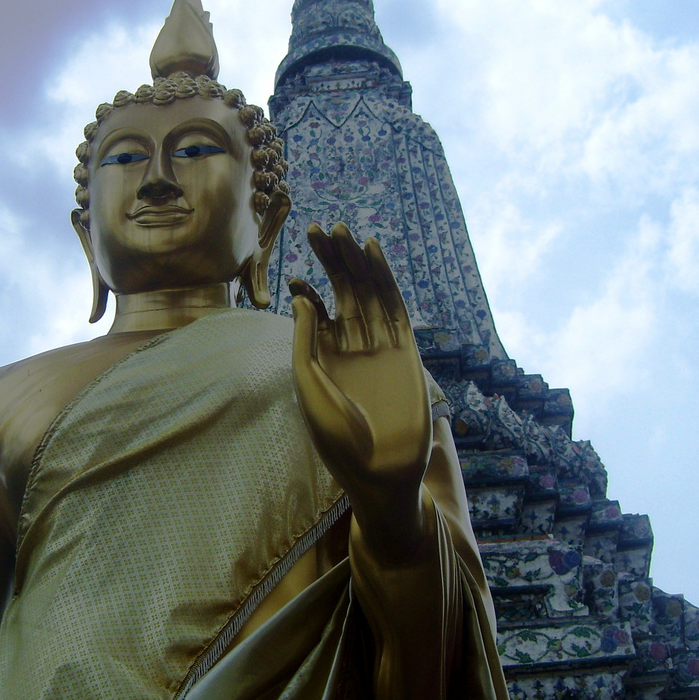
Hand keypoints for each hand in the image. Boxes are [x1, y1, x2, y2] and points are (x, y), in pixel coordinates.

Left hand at [289, 223, 432, 555]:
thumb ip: (305, 340)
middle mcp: (351, 345)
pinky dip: (384, 279)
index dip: (306, 290)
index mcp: (323, 356)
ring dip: (355, 262)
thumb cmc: (336, 437)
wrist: (380, 469)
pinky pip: (394, 307)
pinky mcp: (404, 348)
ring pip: (367, 292)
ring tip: (342, 231)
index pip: (315, 312)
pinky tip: (373, 253)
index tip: (294, 276)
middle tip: (319, 230)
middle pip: (342, 292)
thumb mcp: (309, 385)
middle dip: (331, 261)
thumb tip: (301, 297)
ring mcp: (378, 344)